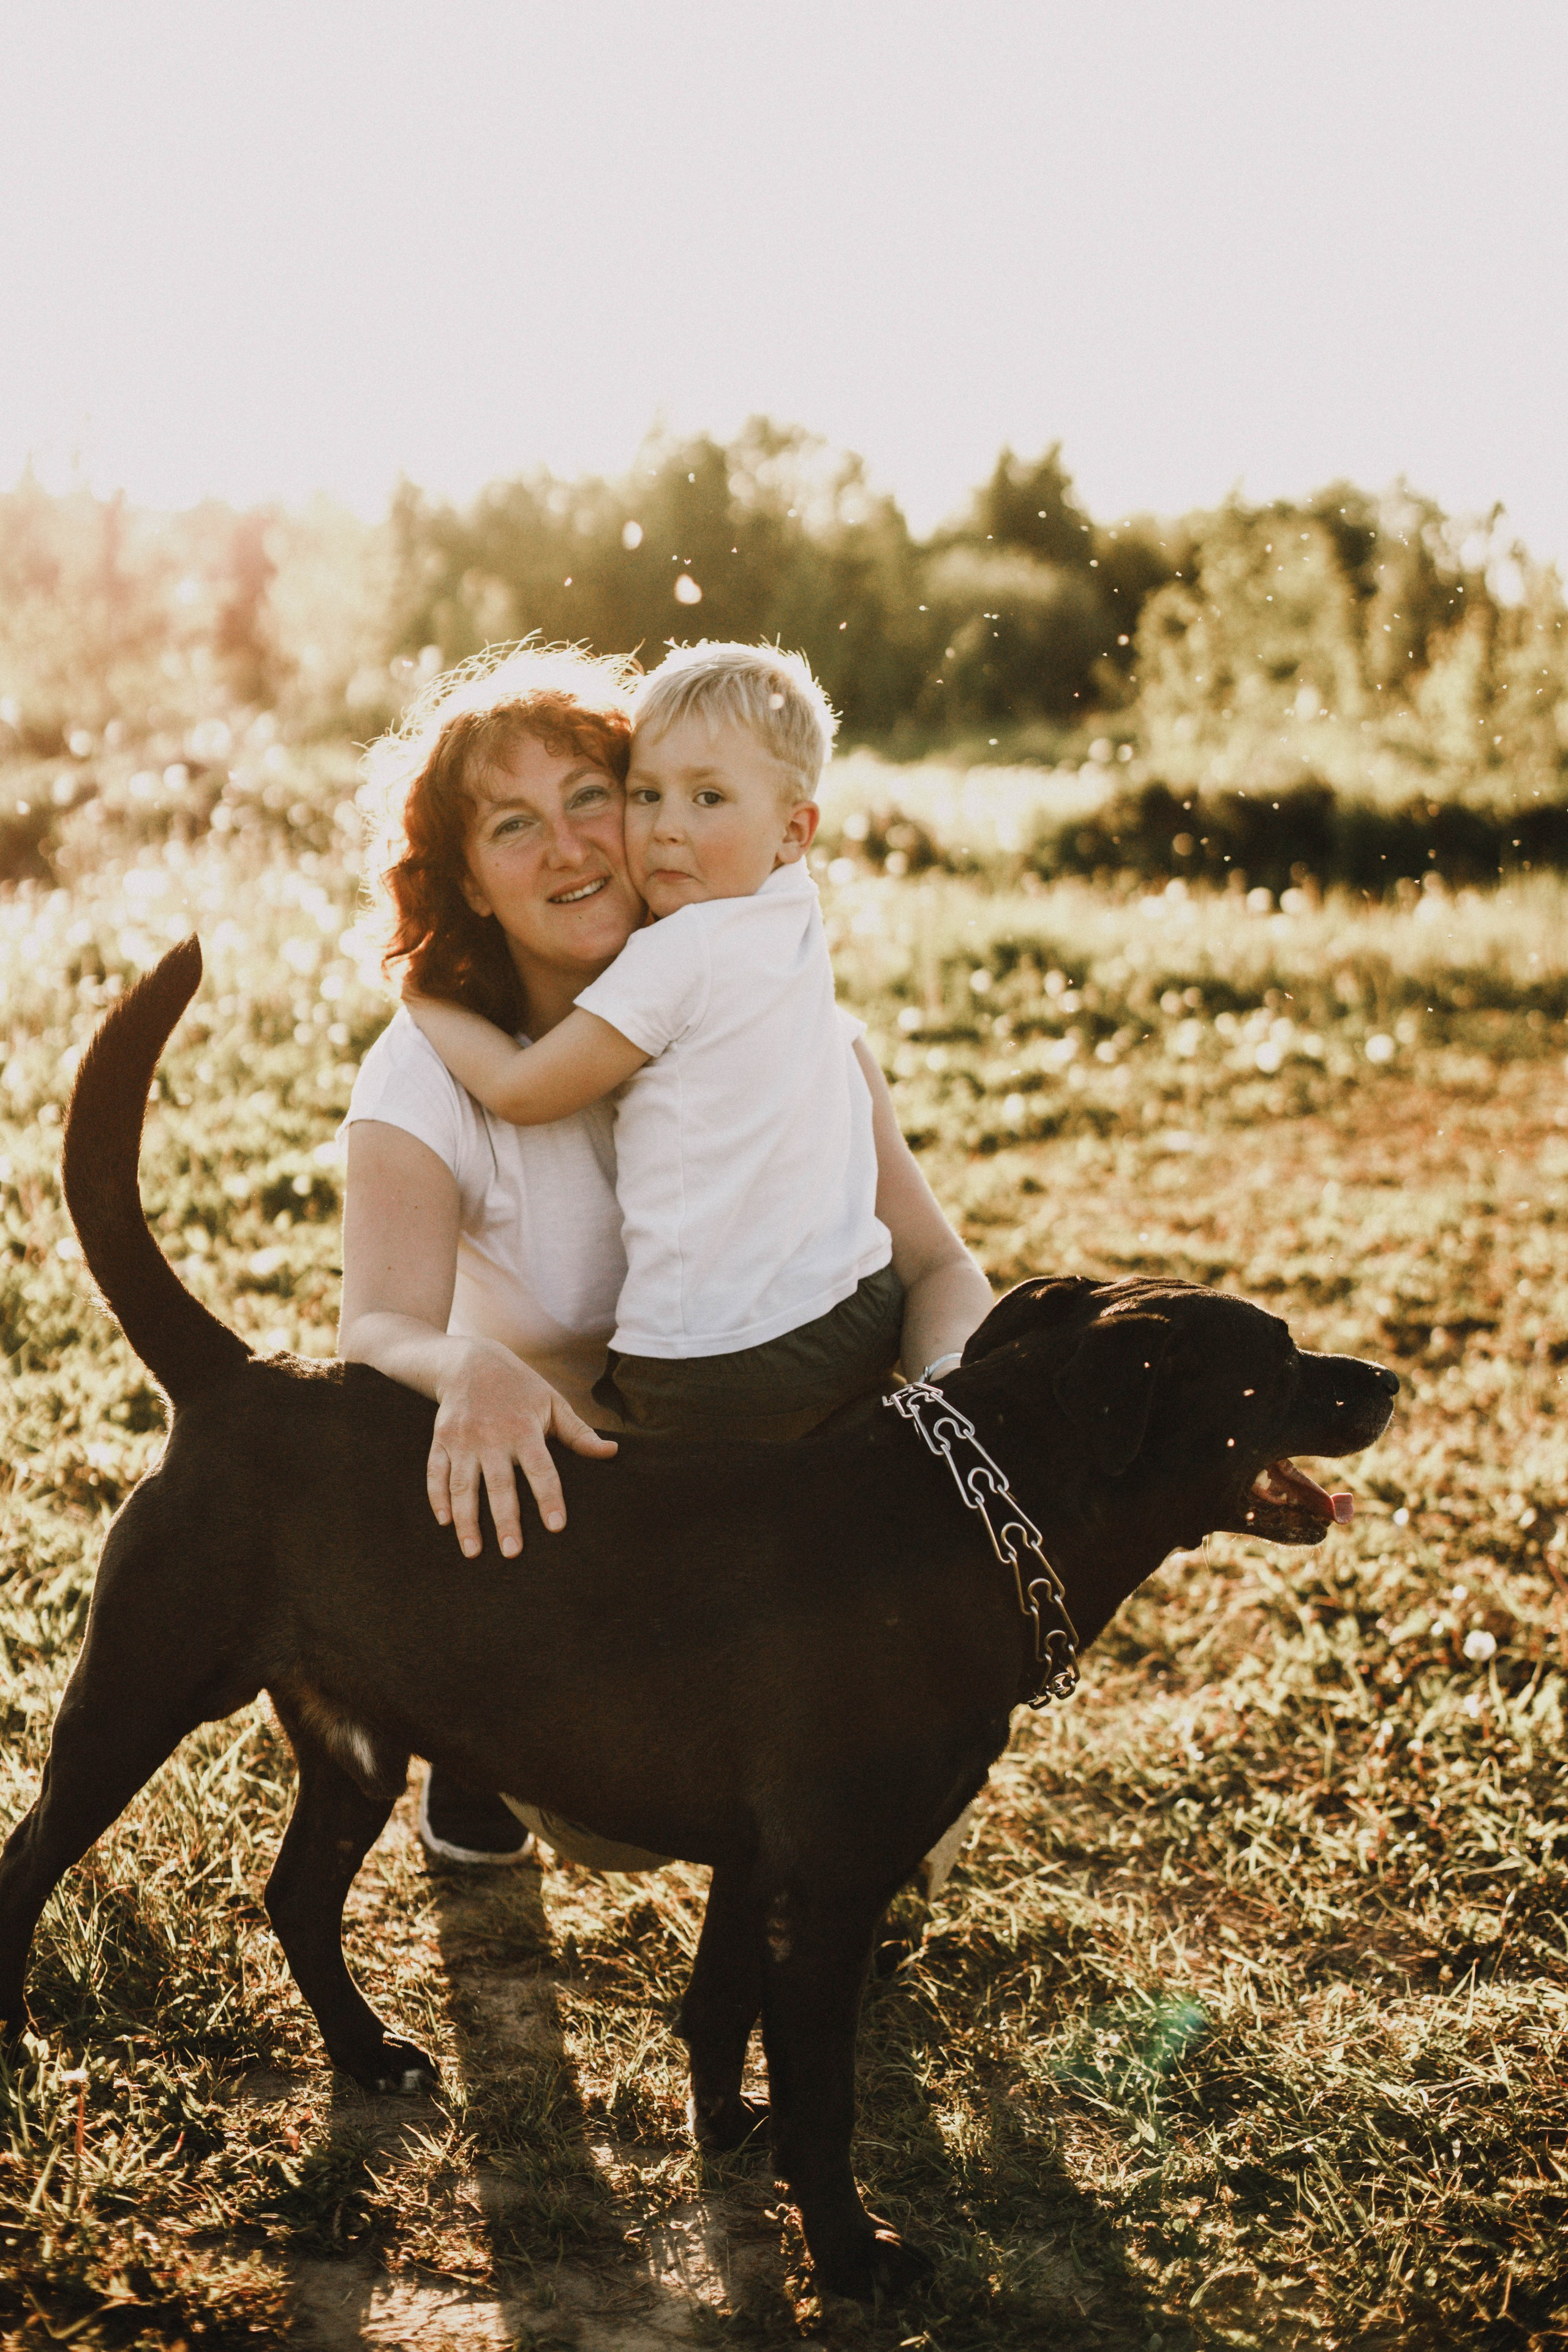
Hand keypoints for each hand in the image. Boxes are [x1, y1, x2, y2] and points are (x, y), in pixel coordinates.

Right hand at [426, 1341, 616, 1558]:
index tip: (556, 1527)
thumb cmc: (520, 1386)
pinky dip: (437, 1498)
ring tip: (473, 1552)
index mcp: (524, 1429)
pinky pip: (436, 1473)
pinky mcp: (441, 1440)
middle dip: (505, 1520)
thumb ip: (579, 1433)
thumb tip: (611, 1452)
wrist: (470, 1360)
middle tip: (512, 1552)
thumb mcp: (552, 1403)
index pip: (540, 1469)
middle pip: (499, 1484)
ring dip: (467, 1521)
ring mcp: (462, 1439)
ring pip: (463, 1486)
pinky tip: (445, 1523)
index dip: (549, 1497)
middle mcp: (491, 1436)